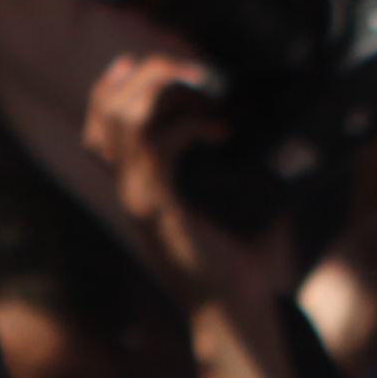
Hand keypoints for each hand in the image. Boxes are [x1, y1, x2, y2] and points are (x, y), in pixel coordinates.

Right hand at [82, 50, 291, 313]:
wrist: (239, 313)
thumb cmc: (243, 268)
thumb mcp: (237, 204)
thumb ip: (240, 167)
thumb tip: (278, 131)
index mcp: (141, 187)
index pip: (98, 127)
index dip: (115, 87)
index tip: (153, 64)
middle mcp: (130, 190)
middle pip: (101, 114)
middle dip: (144, 76)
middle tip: (189, 71)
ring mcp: (139, 198)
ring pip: (121, 121)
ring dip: (163, 91)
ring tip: (202, 91)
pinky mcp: (158, 208)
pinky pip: (156, 145)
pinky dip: (187, 123)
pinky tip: (219, 130)